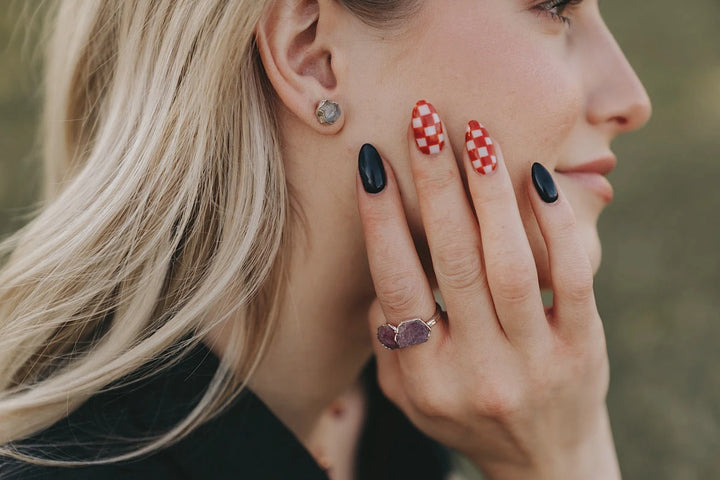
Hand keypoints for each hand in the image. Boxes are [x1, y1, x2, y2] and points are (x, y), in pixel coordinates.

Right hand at [356, 101, 620, 479]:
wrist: (544, 459)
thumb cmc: (464, 415)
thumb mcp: (409, 394)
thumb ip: (390, 339)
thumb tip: (383, 267)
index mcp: (427, 377)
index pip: (397, 288)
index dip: (382, 222)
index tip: (372, 165)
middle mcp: (480, 369)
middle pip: (455, 263)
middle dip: (436, 186)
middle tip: (425, 124)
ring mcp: (536, 360)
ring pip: (511, 264)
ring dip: (490, 193)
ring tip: (474, 137)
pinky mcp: (584, 348)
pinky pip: (572, 278)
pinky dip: (554, 223)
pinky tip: (536, 177)